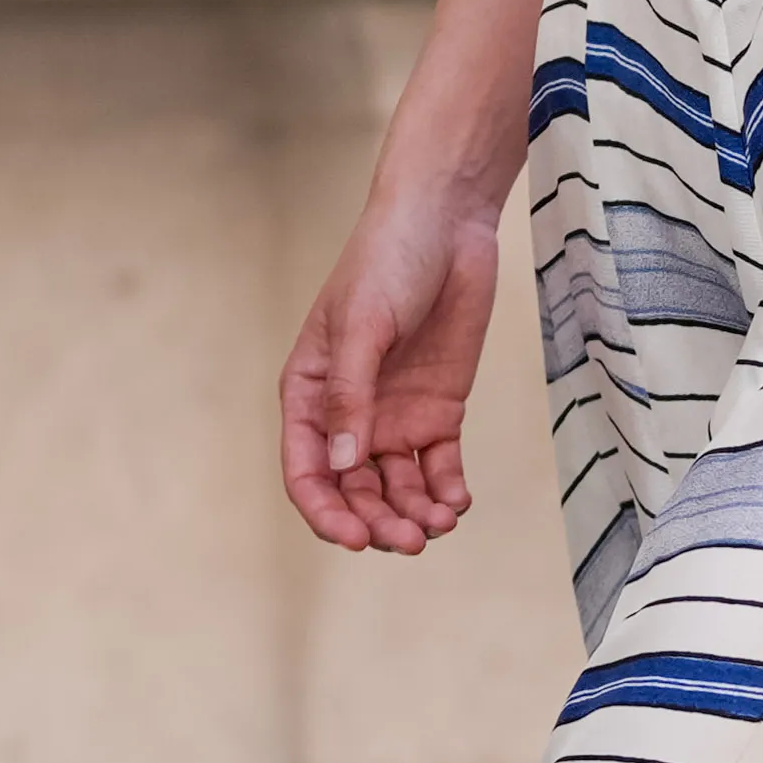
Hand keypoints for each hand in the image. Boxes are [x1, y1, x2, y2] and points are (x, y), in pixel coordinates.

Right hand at [282, 152, 513, 555]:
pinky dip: (446, 490)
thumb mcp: (362, 326)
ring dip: (414, 513)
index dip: (326, 512)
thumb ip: (351, 396)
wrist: (447, 222)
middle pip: (355, 490)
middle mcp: (349, 415)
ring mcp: (395, 415)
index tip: (357, 538)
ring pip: (397, 487)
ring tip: (440, 524)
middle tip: (411, 539)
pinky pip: (439, 466)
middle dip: (379, 521)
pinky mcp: (439, 410)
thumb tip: (343, 464)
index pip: (306, 472)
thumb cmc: (387, 261)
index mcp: (309, 394)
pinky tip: (457, 502)